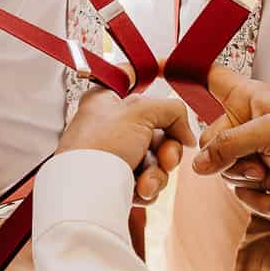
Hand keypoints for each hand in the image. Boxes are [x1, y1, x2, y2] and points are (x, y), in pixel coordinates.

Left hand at [58, 90, 193, 202]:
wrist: (82, 193)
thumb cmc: (96, 147)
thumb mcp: (139, 112)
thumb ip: (172, 110)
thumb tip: (187, 132)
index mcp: (106, 99)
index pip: (132, 78)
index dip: (148, 77)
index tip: (164, 82)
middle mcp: (111, 125)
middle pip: (156, 128)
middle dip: (167, 149)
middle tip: (165, 158)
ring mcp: (115, 154)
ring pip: (155, 158)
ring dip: (158, 172)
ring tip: (146, 180)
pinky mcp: (118, 180)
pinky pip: (147, 180)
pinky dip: (148, 187)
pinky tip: (139, 190)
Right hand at [193, 66, 269, 218]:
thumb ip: (229, 144)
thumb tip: (198, 163)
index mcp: (246, 98)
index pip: (209, 77)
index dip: (186, 69)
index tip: (160, 64)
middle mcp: (242, 123)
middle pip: (208, 142)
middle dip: (232, 161)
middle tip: (259, 166)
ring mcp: (247, 152)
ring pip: (223, 172)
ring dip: (253, 184)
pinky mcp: (255, 178)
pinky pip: (240, 192)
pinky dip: (263, 200)